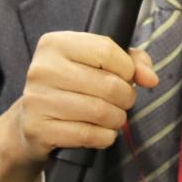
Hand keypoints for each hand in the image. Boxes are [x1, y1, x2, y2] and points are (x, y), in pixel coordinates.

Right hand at [0, 31, 157, 181]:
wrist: (31, 122)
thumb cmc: (72, 87)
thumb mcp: (97, 63)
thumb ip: (132, 61)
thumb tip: (150, 78)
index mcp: (55, 44)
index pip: (106, 50)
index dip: (127, 68)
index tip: (127, 77)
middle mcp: (42, 69)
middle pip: (107, 84)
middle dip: (126, 97)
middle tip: (123, 102)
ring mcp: (37, 100)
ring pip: (100, 111)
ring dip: (117, 119)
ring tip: (114, 117)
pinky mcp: (38, 129)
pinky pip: (88, 134)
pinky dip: (104, 137)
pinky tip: (101, 132)